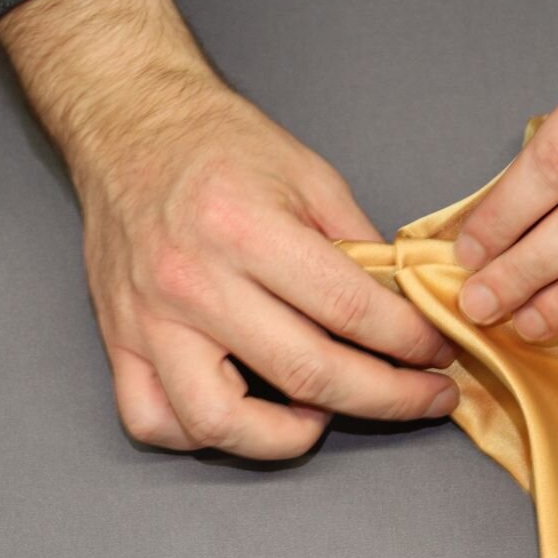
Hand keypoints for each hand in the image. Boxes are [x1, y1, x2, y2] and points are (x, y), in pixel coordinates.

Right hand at [0, 0, 458, 459]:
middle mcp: (193, 280)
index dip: (410, 341)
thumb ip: (360, 244)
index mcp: (246, 228)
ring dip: (287, 436)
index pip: (349, 309)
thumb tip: (409, 304)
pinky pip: (154, 420)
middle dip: (387, 397)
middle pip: (306, 374)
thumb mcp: (310, 174)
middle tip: (425, 397)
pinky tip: (244, 416)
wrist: (129, 121)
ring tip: (323, 415)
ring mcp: (149, 318)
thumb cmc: (217, 144)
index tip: (438, 352)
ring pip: (220, 421)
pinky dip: (202, 435)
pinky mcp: (119, 339)